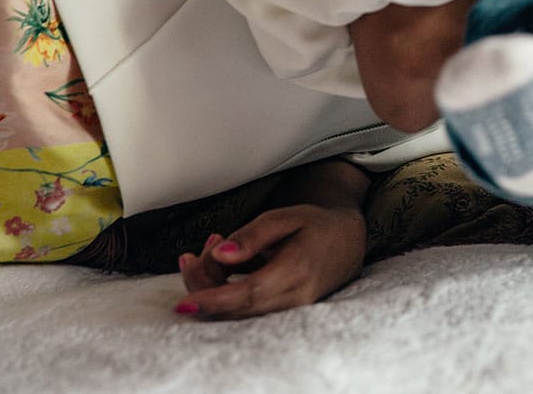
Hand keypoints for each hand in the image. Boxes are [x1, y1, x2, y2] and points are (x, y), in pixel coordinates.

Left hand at [174, 202, 366, 319]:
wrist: (348, 240)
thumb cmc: (315, 224)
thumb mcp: (285, 217)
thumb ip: (252, 235)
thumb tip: (220, 254)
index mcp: (297, 269)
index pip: (249, 293)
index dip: (214, 299)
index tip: (184, 303)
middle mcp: (296, 297)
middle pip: (237, 306)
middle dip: (204, 285)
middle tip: (196, 251)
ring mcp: (292, 310)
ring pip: (239, 312)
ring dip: (212, 288)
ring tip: (211, 249)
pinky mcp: (285, 314)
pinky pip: (247, 311)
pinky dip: (225, 293)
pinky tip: (222, 266)